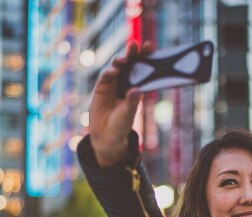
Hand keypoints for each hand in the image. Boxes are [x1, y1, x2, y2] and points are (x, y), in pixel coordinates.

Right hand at [88, 42, 152, 166]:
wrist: (106, 135)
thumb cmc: (121, 125)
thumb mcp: (128, 115)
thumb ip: (131, 103)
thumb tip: (136, 91)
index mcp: (138, 87)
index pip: (144, 69)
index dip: (147, 57)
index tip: (150, 46)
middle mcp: (127, 83)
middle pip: (131, 64)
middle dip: (133, 54)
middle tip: (136, 45)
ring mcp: (114, 84)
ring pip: (117, 68)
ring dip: (120, 62)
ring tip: (123, 61)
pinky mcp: (102, 87)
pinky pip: (105, 76)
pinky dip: (109, 72)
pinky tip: (113, 72)